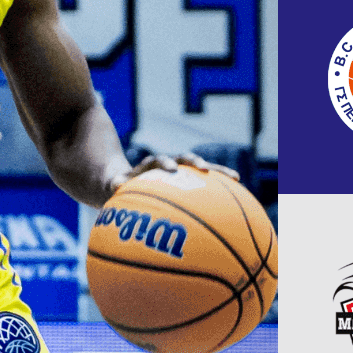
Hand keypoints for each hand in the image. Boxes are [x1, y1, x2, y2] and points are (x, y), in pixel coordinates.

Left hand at [113, 151, 239, 190]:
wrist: (123, 182)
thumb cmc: (118, 186)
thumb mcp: (113, 184)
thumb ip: (114, 183)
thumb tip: (115, 185)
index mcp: (148, 166)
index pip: (157, 160)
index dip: (165, 163)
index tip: (172, 169)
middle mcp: (166, 165)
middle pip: (183, 159)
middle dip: (194, 161)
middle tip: (205, 168)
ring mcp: (179, 172)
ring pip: (199, 168)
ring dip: (216, 171)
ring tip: (235, 178)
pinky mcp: (187, 180)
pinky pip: (206, 183)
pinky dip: (220, 186)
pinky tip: (238, 193)